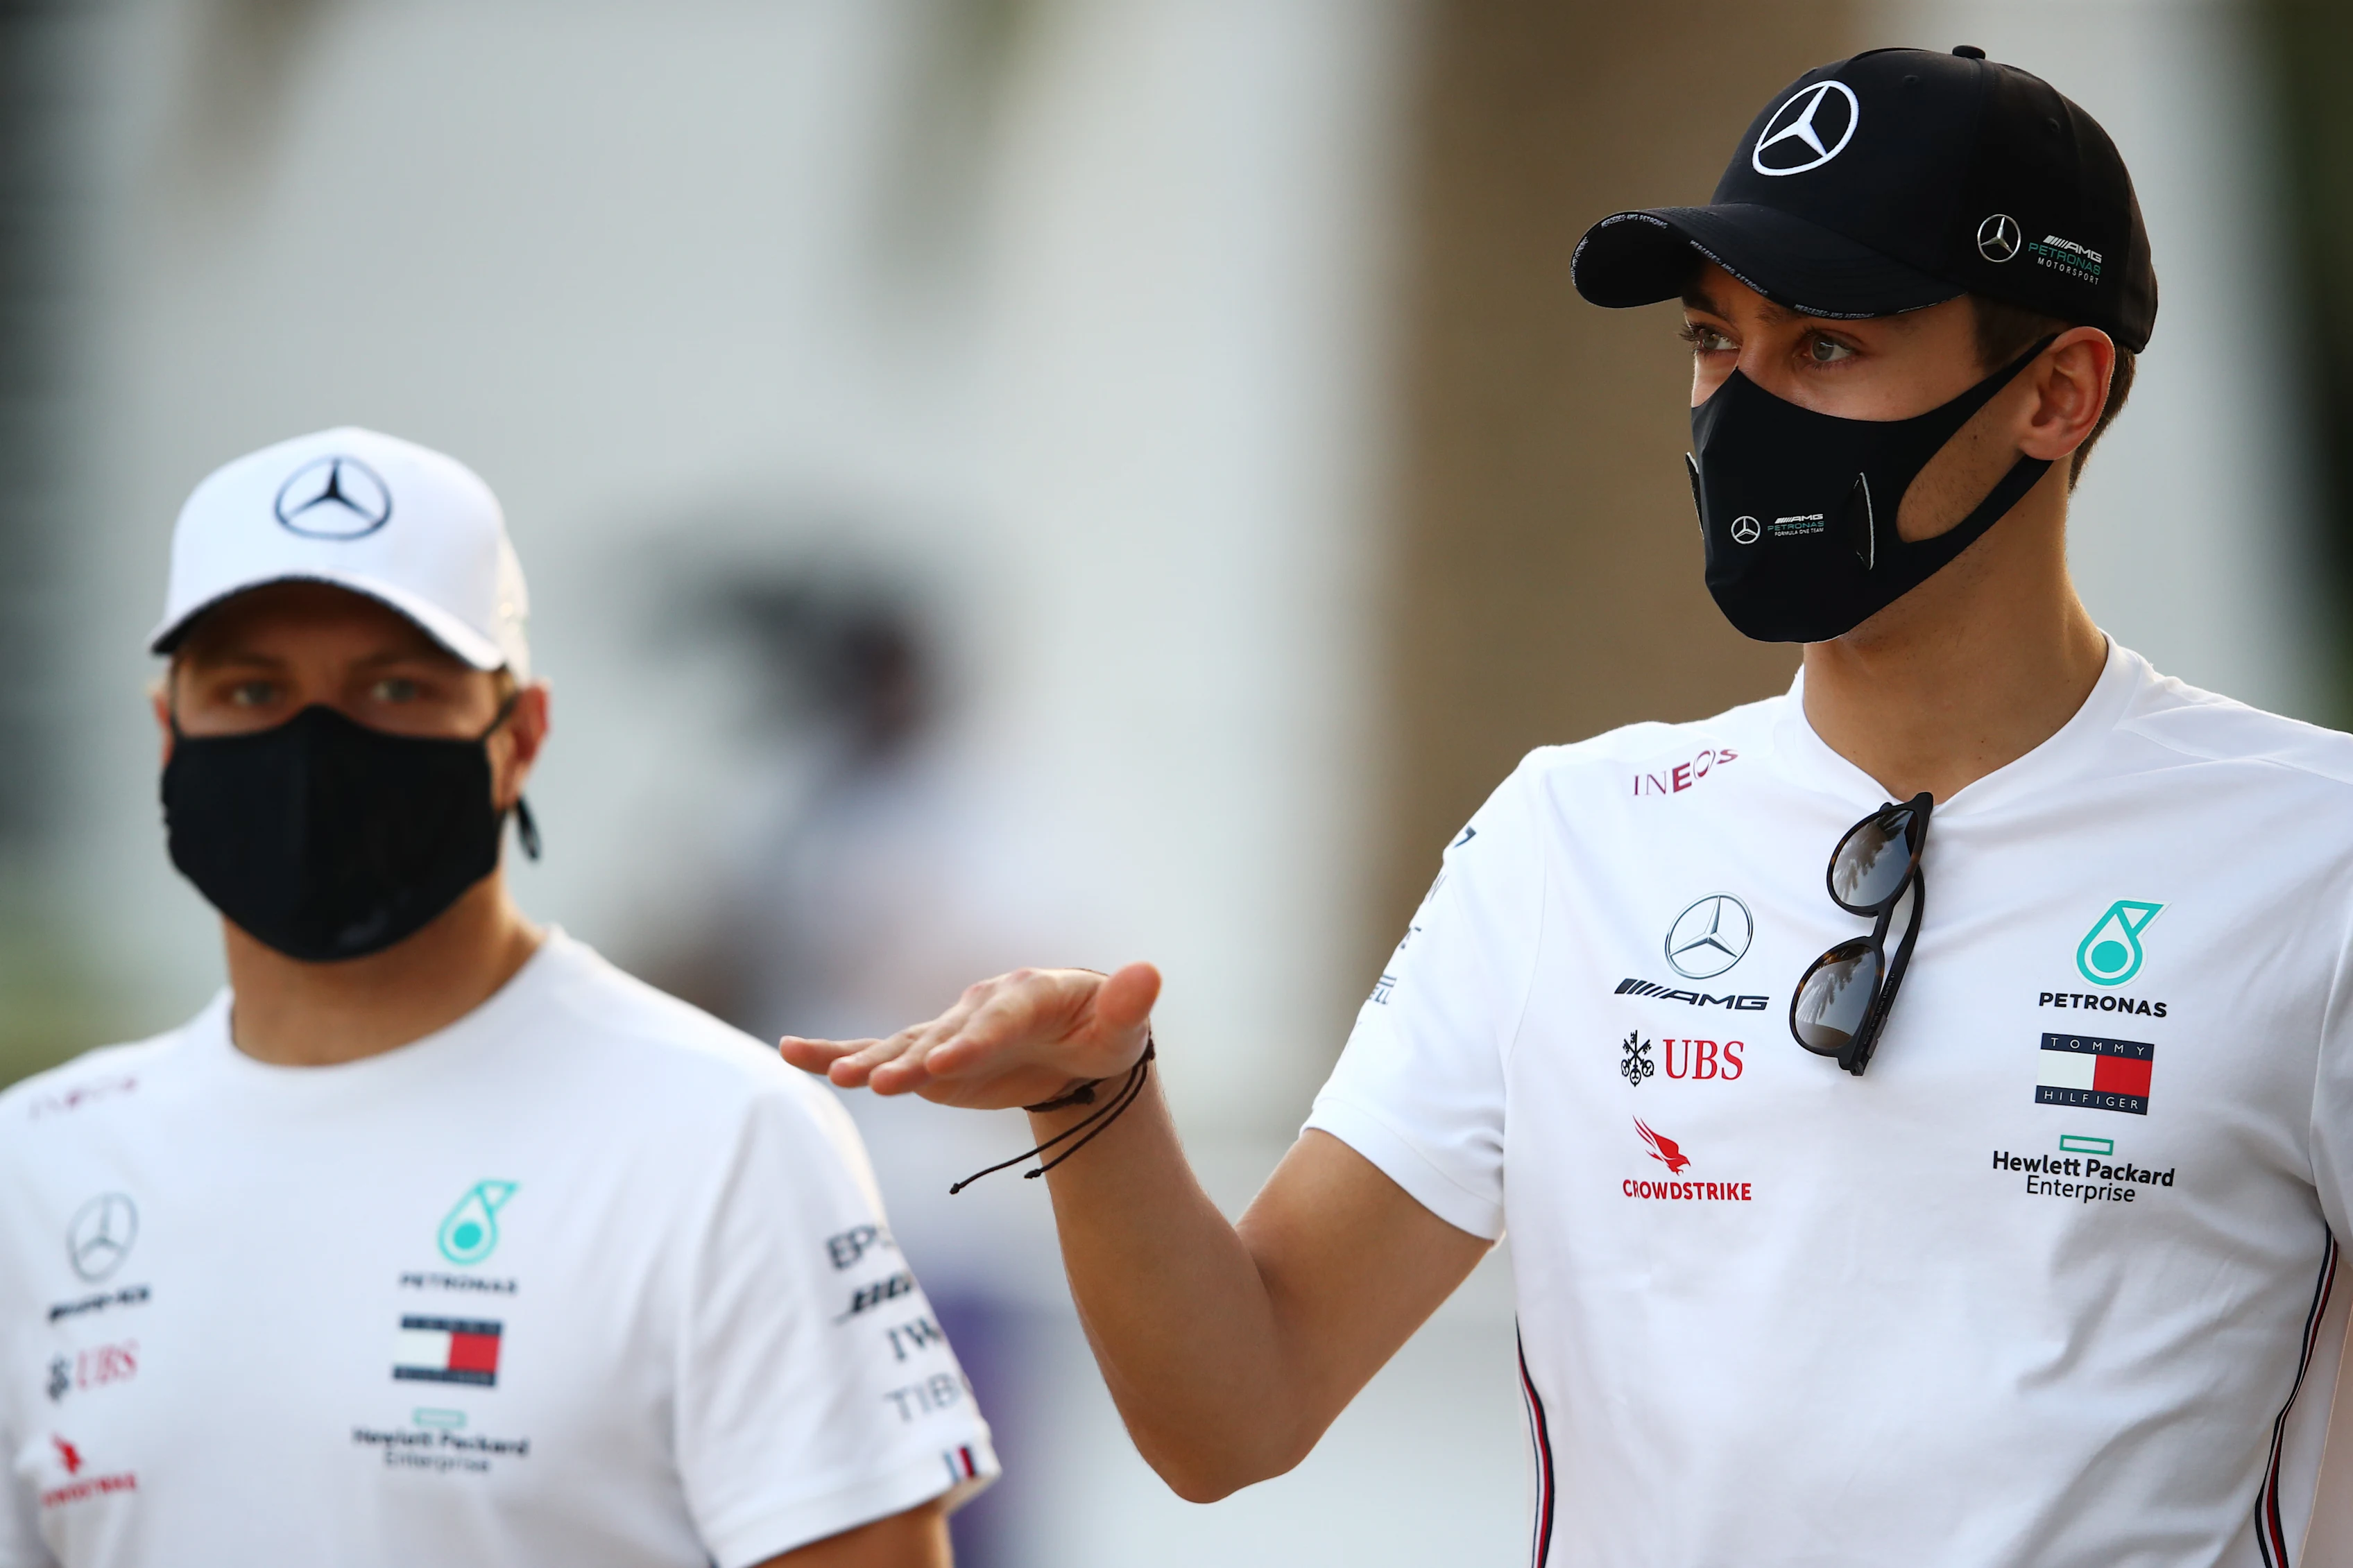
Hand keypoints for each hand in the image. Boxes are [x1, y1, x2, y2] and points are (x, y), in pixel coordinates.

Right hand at [779, 963, 1159, 1110]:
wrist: (1075, 1040)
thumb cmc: (1103, 1031)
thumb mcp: (1122, 1025)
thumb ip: (1130, 1004)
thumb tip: (1150, 972)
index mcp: (1030, 994)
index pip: (1000, 1019)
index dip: (974, 1040)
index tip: (947, 1062)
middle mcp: (981, 1005)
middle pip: (943, 1035)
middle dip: (913, 1058)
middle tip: (880, 1082)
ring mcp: (949, 1029)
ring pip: (904, 1045)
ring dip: (869, 1062)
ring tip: (837, 1077)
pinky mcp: (928, 1054)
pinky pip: (878, 1051)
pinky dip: (836, 1053)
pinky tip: (792, 1053)